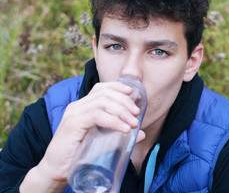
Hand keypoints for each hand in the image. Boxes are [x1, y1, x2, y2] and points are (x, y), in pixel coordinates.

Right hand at [20, 81, 144, 191]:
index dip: (118, 88)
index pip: (101, 88)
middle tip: (137, 114)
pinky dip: (114, 121)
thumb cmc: (77, 156)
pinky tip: (125, 129)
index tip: (134, 95)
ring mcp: (74, 114)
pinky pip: (97, 116)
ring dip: (122, 111)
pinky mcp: (73, 124)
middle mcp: (77, 106)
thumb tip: (142, 134)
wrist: (54, 171)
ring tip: (134, 124)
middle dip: (125, 101)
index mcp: (82, 107)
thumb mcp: (102, 141)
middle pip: (104, 93)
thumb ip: (120, 135)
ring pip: (102, 102)